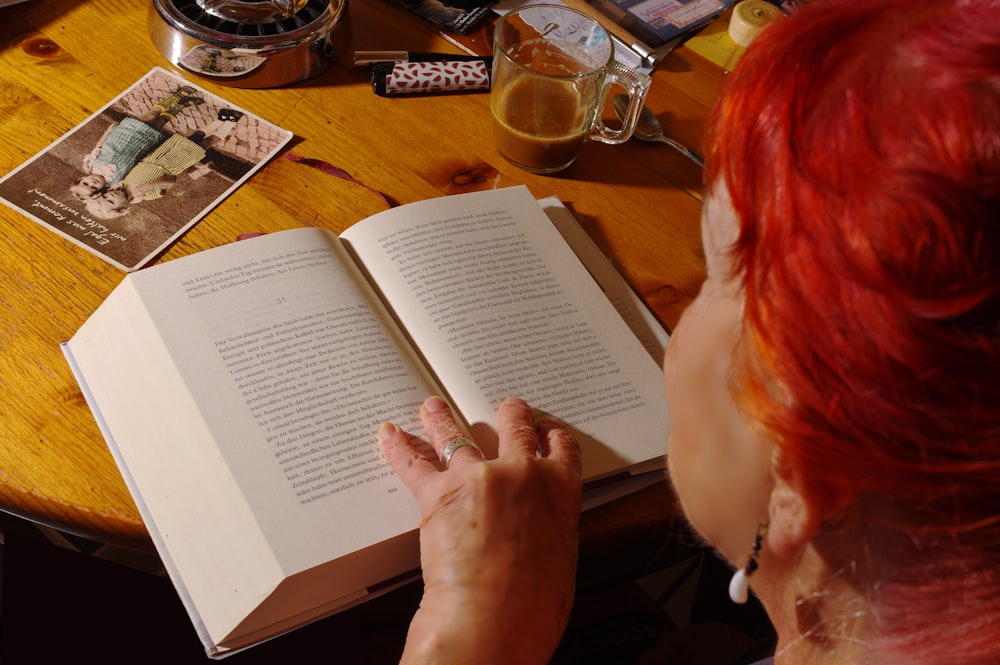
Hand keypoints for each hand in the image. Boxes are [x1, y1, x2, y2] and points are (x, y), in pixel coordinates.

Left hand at [379, 396, 582, 664]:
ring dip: (443, 417)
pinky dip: (398, 447)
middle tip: (507, 408)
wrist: (495, 621)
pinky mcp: (438, 492)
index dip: (550, 435)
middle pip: (515, 427)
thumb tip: (537, 535)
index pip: (561, 447)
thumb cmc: (532, 609)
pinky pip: (413, 462)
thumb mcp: (560, 561)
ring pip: (458, 433)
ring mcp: (479, 477)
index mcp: (560, 490)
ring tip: (434, 407)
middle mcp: (522, 473)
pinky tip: (389, 434)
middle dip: (509, 414)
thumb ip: (549, 532)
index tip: (544, 430)